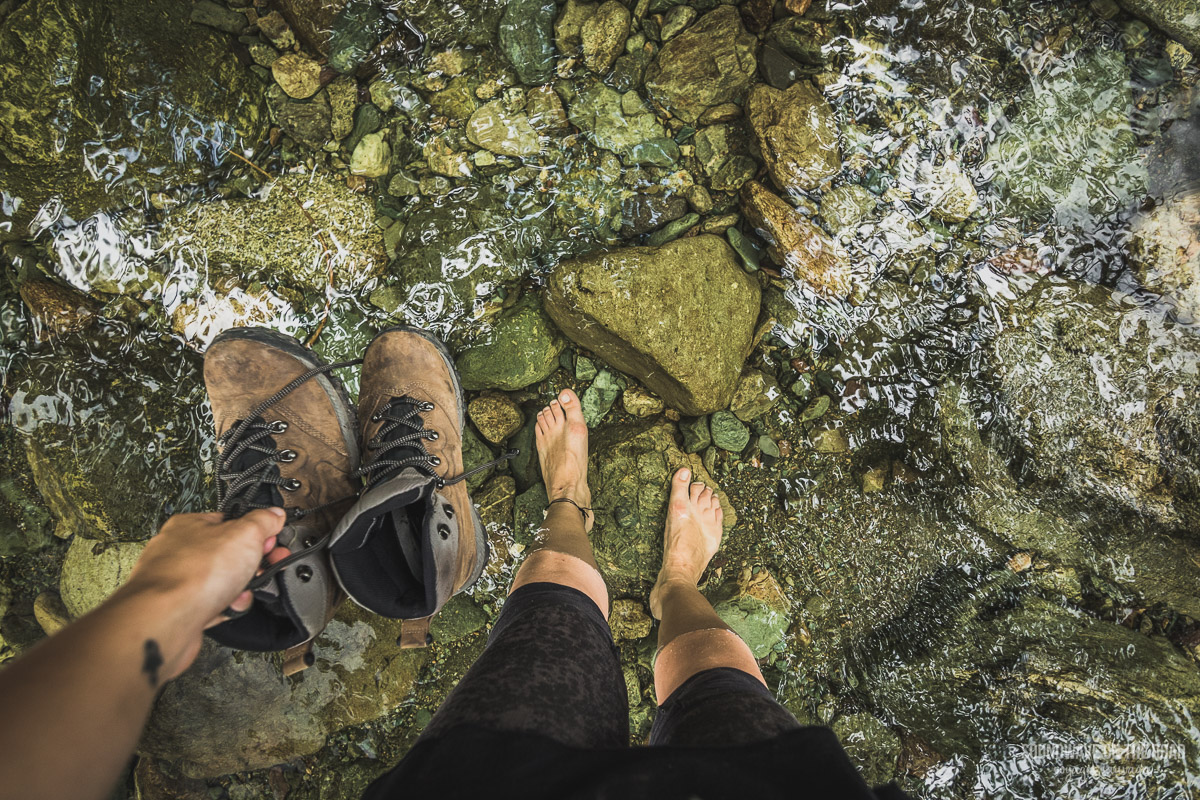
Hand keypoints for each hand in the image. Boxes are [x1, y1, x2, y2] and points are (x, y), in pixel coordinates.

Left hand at [121, 509, 289, 677]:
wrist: (165, 620)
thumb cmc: (193, 574)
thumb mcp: (245, 535)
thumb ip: (263, 521)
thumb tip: (273, 515)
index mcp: (191, 525)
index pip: (231, 521)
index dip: (256, 532)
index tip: (271, 541)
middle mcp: (179, 550)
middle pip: (228, 553)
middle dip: (251, 564)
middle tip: (263, 568)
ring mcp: (177, 581)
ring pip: (221, 582)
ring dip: (239, 589)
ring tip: (241, 592)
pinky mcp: (179, 607)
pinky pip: (211, 604)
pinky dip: (224, 608)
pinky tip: (226, 608)